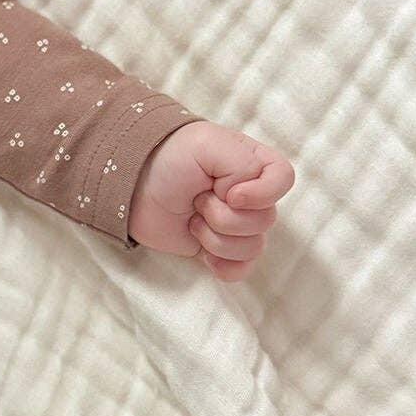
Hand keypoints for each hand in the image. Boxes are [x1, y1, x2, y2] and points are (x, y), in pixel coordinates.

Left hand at [126, 121, 294, 279]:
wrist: (131, 184)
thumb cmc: (170, 157)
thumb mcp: (209, 145)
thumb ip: (244, 165)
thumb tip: (247, 202)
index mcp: (254, 164)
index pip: (285, 180)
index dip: (262, 194)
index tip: (231, 194)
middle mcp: (250, 196)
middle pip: (265, 221)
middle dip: (225, 215)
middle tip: (197, 198)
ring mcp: (234, 224)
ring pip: (252, 247)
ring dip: (215, 237)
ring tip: (192, 218)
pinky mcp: (218, 248)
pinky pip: (240, 269)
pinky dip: (222, 265)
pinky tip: (202, 253)